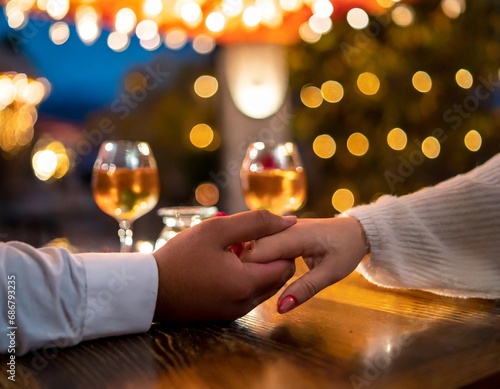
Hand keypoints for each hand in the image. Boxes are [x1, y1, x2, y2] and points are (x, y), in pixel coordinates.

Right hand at [153, 210, 296, 321]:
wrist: (149, 289)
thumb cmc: (181, 257)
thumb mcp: (217, 229)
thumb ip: (255, 222)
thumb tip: (288, 220)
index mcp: (247, 283)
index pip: (287, 265)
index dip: (281, 245)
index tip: (262, 234)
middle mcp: (246, 303)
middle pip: (279, 278)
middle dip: (272, 257)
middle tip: (248, 241)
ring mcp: (236, 312)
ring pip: (266, 288)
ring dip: (260, 268)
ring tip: (236, 251)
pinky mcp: (226, 315)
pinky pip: (250, 296)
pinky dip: (247, 279)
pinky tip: (227, 265)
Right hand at [245, 216, 367, 313]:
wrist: (356, 230)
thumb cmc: (347, 250)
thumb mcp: (331, 273)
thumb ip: (305, 289)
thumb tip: (281, 308)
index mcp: (294, 236)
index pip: (258, 252)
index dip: (251, 271)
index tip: (253, 289)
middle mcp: (283, 228)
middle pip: (252, 247)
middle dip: (251, 268)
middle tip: (260, 288)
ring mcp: (280, 228)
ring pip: (254, 244)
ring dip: (255, 263)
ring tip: (263, 280)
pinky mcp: (280, 230)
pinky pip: (262, 242)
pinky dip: (261, 258)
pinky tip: (266, 271)